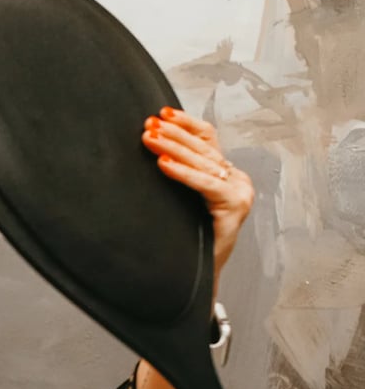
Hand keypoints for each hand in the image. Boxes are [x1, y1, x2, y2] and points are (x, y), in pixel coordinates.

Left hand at [141, 107, 253, 287]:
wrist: (198, 276)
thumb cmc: (187, 239)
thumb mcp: (181, 200)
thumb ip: (178, 175)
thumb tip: (150, 149)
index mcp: (225, 174)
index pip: (207, 138)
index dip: (186, 124)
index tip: (162, 112)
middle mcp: (236, 179)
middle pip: (202, 148)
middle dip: (173, 134)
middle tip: (148, 124)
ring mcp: (240, 192)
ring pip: (203, 162)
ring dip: (172, 147)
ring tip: (149, 139)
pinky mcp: (236, 207)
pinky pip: (205, 184)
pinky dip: (182, 173)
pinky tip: (163, 164)